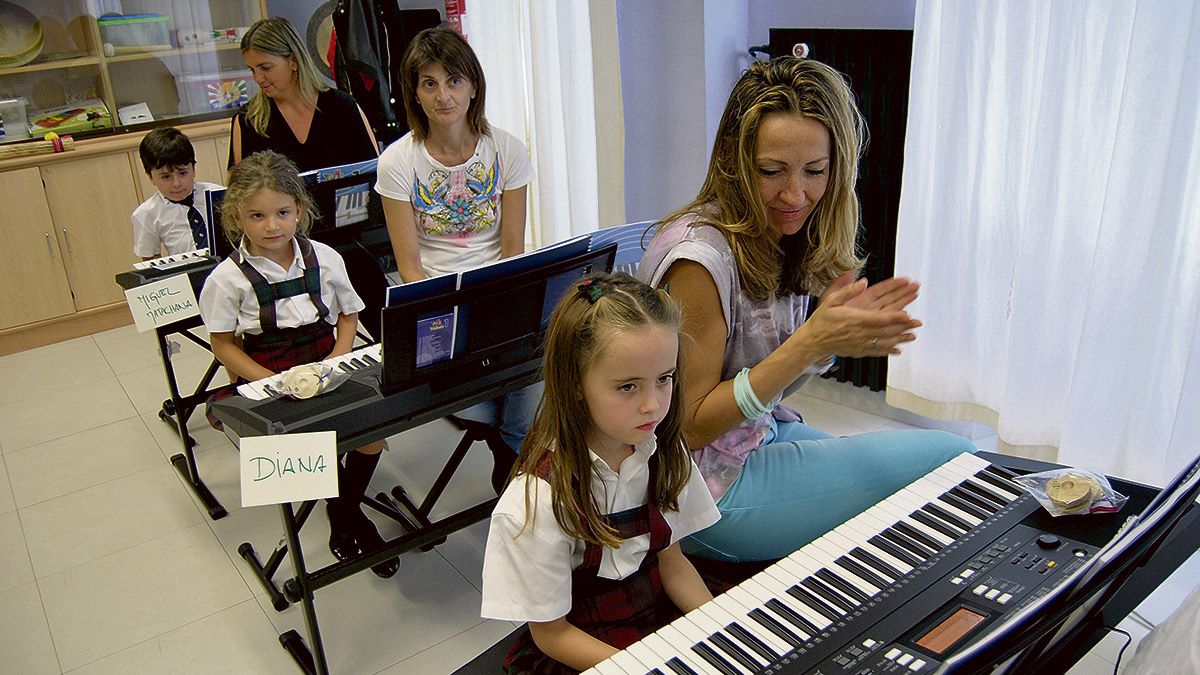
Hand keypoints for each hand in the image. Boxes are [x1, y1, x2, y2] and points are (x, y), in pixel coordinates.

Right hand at [795, 272, 922, 356]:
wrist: (813, 341)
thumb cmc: (821, 321)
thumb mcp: (831, 301)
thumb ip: (847, 290)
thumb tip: (862, 281)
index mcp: (854, 319)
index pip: (879, 318)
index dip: (895, 317)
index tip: (907, 314)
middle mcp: (859, 333)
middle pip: (886, 330)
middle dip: (903, 327)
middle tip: (917, 323)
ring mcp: (860, 344)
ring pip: (884, 342)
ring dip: (900, 339)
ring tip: (912, 336)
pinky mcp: (858, 351)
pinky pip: (876, 352)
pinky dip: (888, 351)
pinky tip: (897, 350)